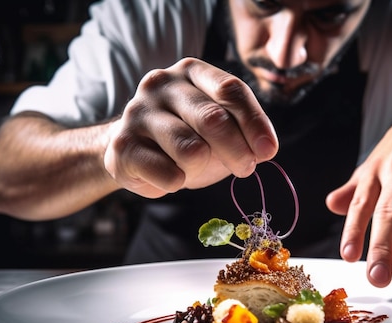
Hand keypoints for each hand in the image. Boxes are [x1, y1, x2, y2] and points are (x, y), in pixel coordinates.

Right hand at [104, 57, 278, 197]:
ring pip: (191, 149)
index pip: (231, 90)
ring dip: (202, 167)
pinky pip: (167, 174)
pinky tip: (171, 176)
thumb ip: (242, 130)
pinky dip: (177, 182)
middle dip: (238, 151)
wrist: (133, 155)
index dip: (254, 123)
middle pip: (213, 118)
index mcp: (191, 71)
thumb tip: (265, 148)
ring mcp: (138, 112)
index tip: (268, 151)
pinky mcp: (123, 145)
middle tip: (245, 168)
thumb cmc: (186, 138)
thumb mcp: (220, 129)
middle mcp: (162, 83)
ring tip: (194, 167)